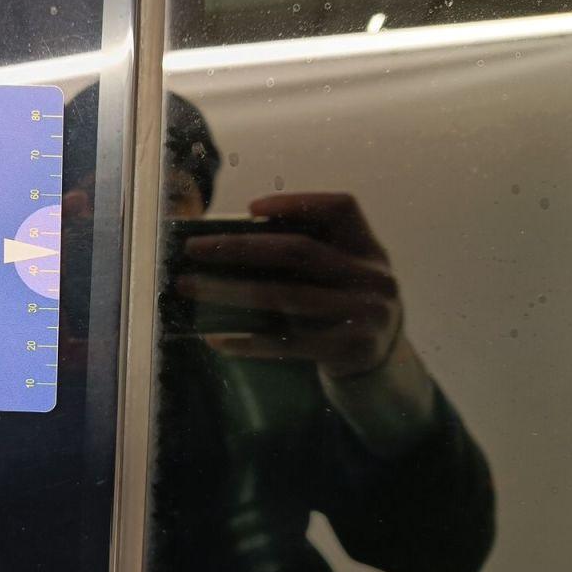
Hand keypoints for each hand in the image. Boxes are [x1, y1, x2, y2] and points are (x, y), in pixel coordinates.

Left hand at [177, 193, 401, 377]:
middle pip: (299, 251)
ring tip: (190, 287)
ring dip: (229, 291)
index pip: (342, 209)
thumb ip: (304, 257)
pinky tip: (216, 338)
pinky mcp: (348, 350)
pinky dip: (248, 340)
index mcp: (368, 250)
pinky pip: (286, 342)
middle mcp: (372, 278)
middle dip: (240, 246)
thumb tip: (226, 244)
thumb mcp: (340, 278)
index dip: (297, 203)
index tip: (251, 208)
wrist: (380, 368)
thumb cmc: (341, 311)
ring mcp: (364, 315)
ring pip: (284, 296)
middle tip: (194, 248)